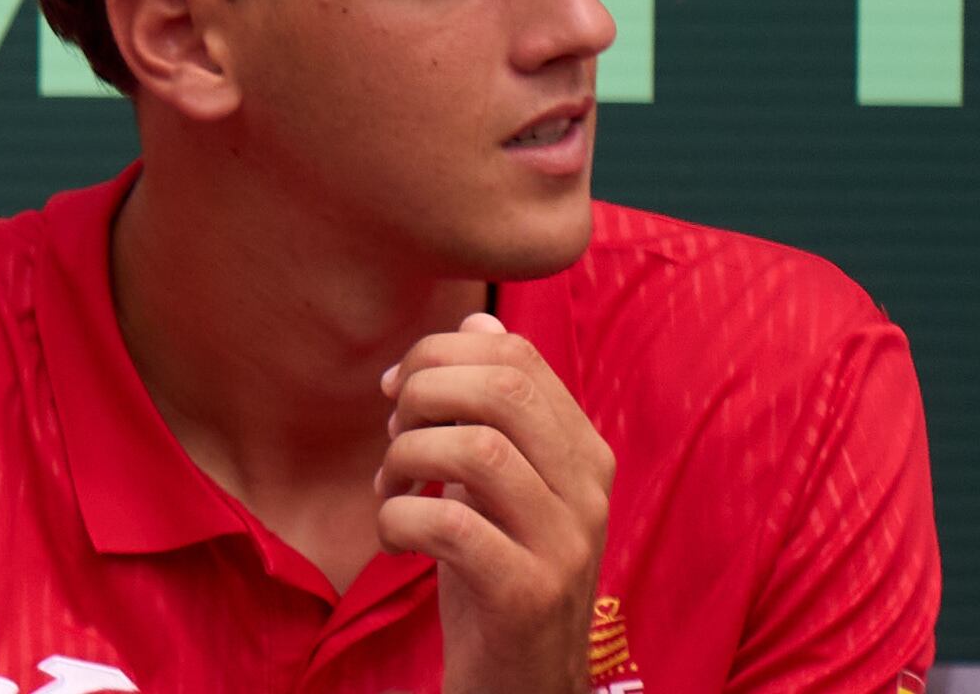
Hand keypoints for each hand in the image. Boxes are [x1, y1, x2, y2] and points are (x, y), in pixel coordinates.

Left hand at [380, 311, 612, 693]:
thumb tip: (481, 320)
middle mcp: (588, 493)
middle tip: (394, 434)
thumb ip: (494, 408)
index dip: (441, 353)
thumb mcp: (499, 483)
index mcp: (584, 454)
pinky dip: (399, 518)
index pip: (517, 355)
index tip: (400, 390)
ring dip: (406, 456)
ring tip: (392, 486)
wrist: (523, 680)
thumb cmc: (498, 569)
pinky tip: (394, 538)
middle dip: (423, 392)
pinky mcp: (527, 593)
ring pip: (477, 449)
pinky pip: (450, 525)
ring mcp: (564, 545)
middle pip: (501, 388)